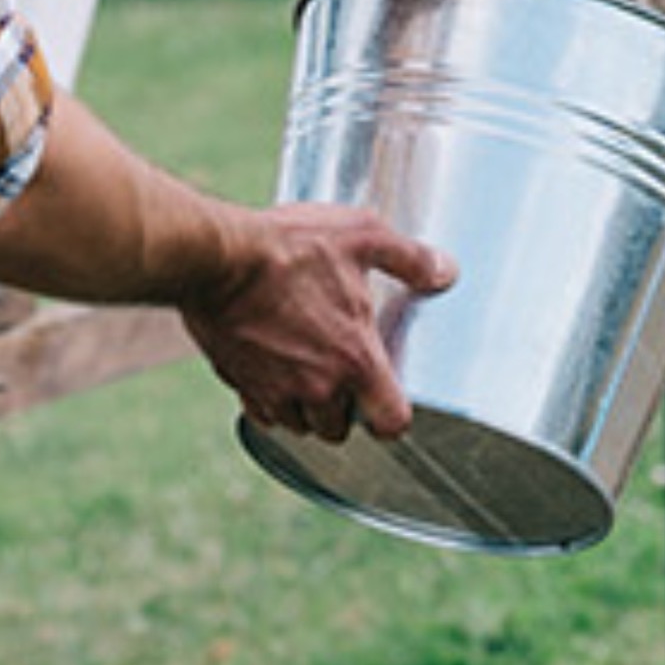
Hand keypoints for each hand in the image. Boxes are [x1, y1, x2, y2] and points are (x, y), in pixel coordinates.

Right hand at [181, 203, 457, 441]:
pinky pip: (263, 411)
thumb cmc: (291, 247)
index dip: (392, 415)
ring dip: (307, 406)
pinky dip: (270, 398)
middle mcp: (317, 386)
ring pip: (300, 424)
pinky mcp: (240, 384)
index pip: (390, 422)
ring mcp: (275, 390)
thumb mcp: (362, 236)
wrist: (217, 259)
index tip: (386, 396)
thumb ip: (409, 258)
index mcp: (355, 359)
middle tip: (343, 372)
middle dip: (345, 408)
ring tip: (308, 368)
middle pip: (340, 429)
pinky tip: (273, 367)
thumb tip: (447, 271)